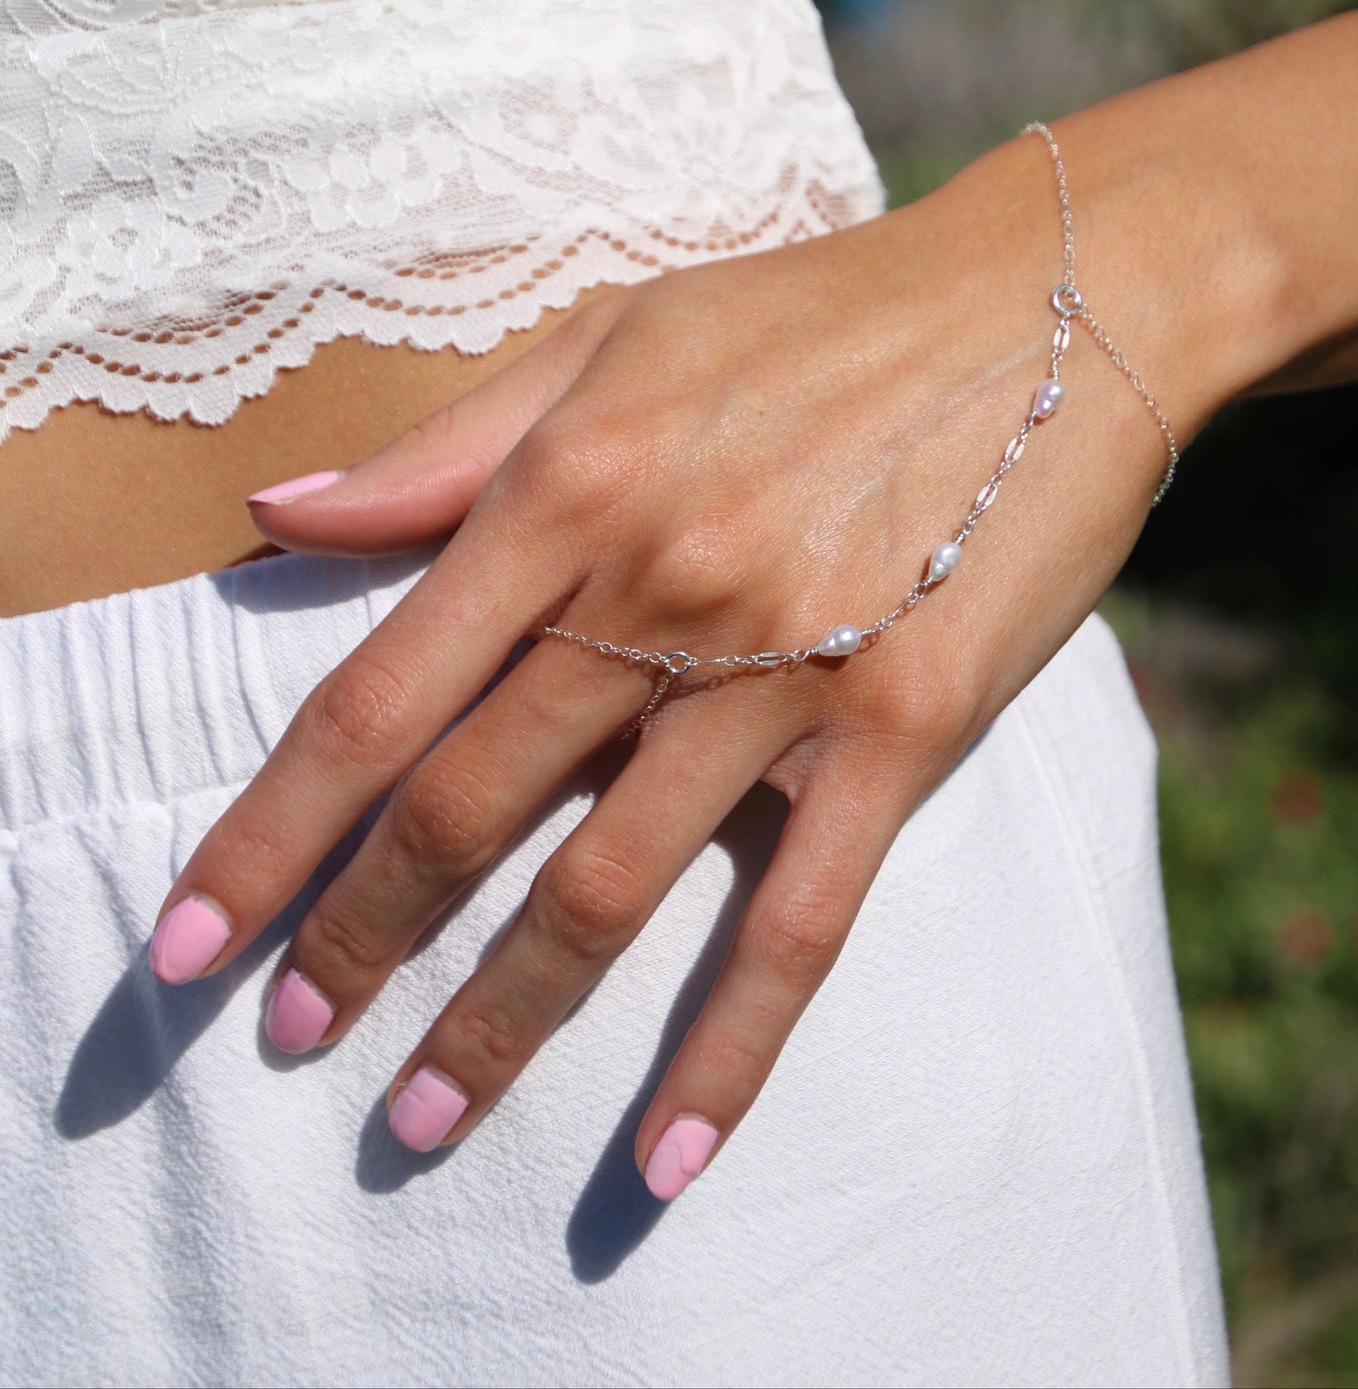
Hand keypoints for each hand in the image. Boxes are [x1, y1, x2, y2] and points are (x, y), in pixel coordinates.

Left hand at [146, 130, 1206, 1197]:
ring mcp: (786, 672)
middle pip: (468, 808)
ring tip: (422, 1116)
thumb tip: (280, 514)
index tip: (192, 938)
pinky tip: (665, 1154)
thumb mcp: (616, 335)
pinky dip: (728, 1052)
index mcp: (570, 488)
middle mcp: (658, 592)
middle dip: (359, 942)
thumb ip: (448, 446)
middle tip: (289, 1038)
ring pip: (607, 888)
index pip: (378, 697)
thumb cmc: (817, 314)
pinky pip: (799, 922)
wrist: (1059, 308)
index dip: (272, 832)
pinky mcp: (905, 731)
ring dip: (501, 1020)